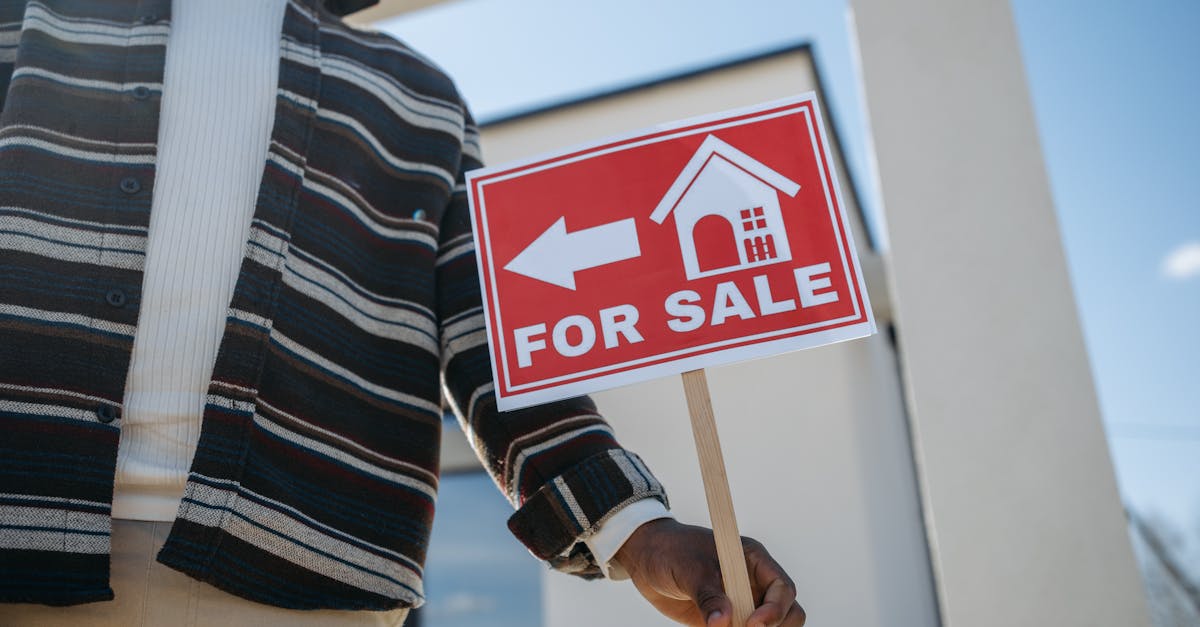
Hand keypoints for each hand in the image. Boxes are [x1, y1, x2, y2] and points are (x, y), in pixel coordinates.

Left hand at [614, 518, 804, 626]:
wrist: (647, 560)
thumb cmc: (671, 552)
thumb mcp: (689, 569)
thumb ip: (708, 595)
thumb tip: (723, 622)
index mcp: (753, 561)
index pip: (782, 588)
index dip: (775, 608)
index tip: (752, 623)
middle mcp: (753, 583)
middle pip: (787, 613)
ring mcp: (742, 603)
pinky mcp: (727, 620)